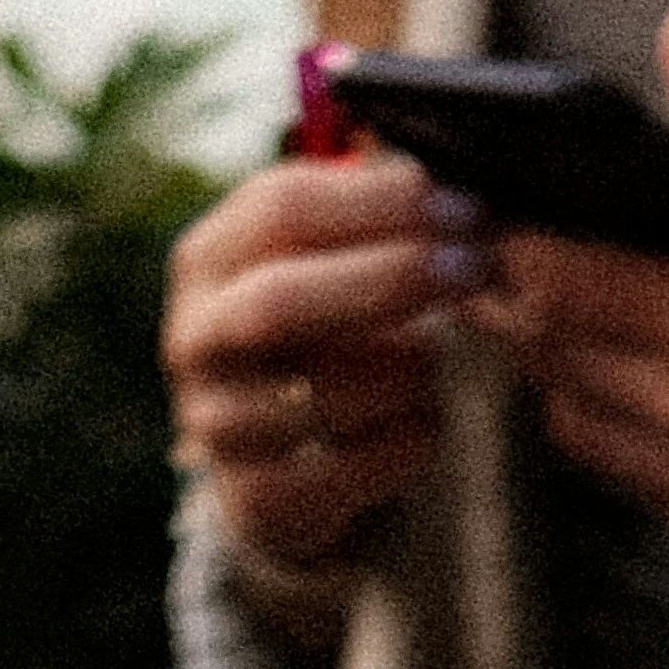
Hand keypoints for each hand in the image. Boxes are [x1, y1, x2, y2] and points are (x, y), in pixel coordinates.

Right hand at [166, 147, 480, 570]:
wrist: (280, 458)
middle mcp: (195, 338)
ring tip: (434, 356)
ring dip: (409, 368)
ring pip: (327, 393)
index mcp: (209, 256)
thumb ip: (373, 208)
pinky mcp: (257, 501)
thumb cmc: (328, 327)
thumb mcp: (327, 256)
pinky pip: (356, 469)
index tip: (462, 205)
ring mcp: (217, 425)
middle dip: (390, 280)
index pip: (280, 207)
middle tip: (473, 268)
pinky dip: (411, 440)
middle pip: (281, 301)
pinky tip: (422, 417)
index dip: (380, 201)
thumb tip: (463, 167)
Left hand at [471, 6, 668, 574]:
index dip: (509, 242)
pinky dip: (626, 437)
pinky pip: (643, 486)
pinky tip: (647, 394)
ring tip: (570, 323)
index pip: (556, 279)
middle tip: (503, 260)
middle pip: (551, 357)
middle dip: (519, 303)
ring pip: (582, 429)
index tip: (485, 211)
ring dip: (563, 376)